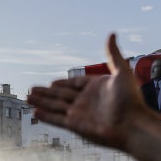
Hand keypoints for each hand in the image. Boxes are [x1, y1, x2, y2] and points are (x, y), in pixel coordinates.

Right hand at [27, 33, 154, 150]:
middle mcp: (86, 101)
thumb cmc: (131, 100)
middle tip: (31, 90)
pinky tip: (35, 113)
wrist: (133, 125)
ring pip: (55, 106)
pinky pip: (57, 119)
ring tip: (27, 98)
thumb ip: (113, 54)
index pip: (75, 84)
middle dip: (46, 93)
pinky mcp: (76, 126)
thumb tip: (111, 34)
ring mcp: (80, 114)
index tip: (51, 83)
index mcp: (97, 88)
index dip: (62, 83)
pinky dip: (46, 116)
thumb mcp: (122, 72)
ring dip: (41, 102)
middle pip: (61, 95)